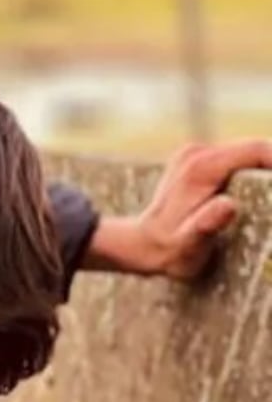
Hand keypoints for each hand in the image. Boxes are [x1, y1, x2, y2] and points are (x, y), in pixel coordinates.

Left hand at [90, 139, 271, 280]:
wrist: (142, 245)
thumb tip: (229, 205)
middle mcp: (197, 153)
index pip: (257, 151)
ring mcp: (196, 153)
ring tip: (271, 202)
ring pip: (249, 154)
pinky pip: (239, 160)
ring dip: (266, 173)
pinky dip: (254, 174)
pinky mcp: (199, 159)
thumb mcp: (188, 246)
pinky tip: (260, 196)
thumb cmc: (170, 252)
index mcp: (200, 168)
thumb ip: (207, 225)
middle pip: (256, 149)